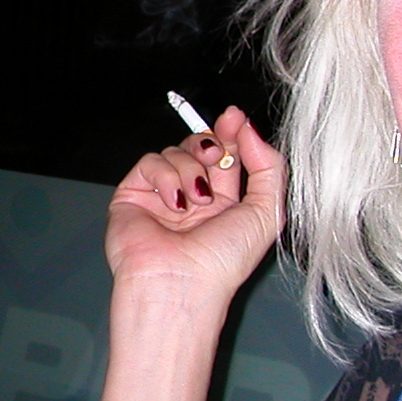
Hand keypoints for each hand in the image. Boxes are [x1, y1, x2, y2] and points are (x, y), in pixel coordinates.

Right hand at [104, 106, 285, 298]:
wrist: (180, 283)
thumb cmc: (223, 260)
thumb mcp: (267, 213)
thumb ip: (269, 167)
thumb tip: (249, 129)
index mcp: (224, 203)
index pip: (228, 155)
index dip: (232, 133)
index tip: (234, 118)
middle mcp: (192, 198)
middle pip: (200, 147)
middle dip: (211, 143)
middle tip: (214, 154)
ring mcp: (161, 196)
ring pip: (175, 152)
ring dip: (191, 170)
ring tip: (197, 199)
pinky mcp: (132, 195)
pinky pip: (150, 162)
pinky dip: (165, 177)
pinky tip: (174, 202)